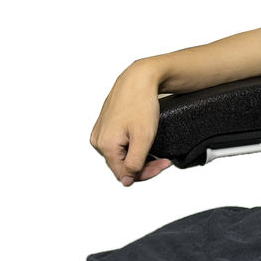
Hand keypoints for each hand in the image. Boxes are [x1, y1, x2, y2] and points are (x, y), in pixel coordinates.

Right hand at [89, 61, 172, 184]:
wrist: (138, 79)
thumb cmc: (140, 103)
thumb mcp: (143, 139)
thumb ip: (134, 164)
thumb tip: (126, 180)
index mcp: (105, 144)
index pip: (124, 174)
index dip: (146, 173)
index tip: (162, 164)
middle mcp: (98, 140)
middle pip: (122, 166)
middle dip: (144, 165)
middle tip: (162, 160)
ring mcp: (100, 132)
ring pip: (121, 156)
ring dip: (139, 157)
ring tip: (154, 150)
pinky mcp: (105, 126)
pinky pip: (119, 145)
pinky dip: (133, 147)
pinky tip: (143, 142)